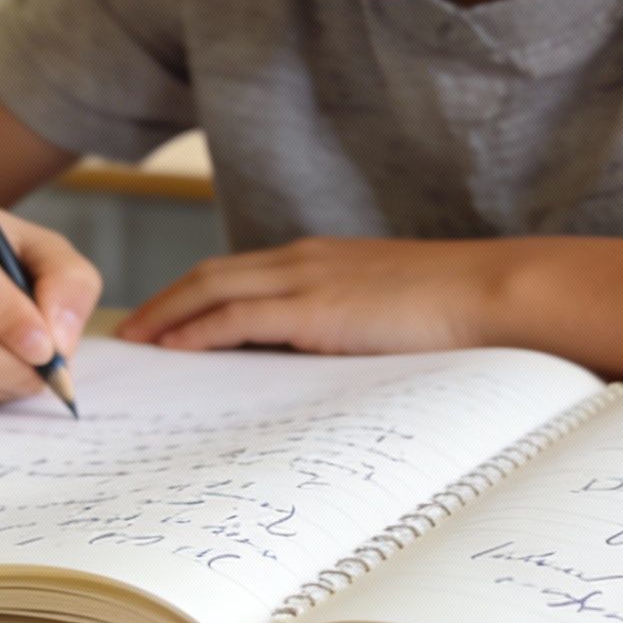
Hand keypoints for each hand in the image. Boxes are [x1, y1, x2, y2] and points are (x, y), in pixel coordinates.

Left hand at [115, 237, 507, 354]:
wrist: (492, 292)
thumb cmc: (455, 310)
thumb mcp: (386, 312)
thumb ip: (346, 325)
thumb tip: (319, 362)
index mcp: (321, 260)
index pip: (239, 271)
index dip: (193, 293)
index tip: (163, 316)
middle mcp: (304, 260)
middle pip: (210, 274)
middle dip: (164, 301)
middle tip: (130, 332)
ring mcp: (307, 279)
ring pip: (212, 289)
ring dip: (167, 315)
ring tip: (137, 343)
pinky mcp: (315, 308)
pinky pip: (237, 317)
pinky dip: (197, 331)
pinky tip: (173, 349)